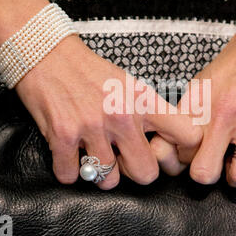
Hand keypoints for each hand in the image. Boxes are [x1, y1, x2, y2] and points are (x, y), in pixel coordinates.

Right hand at [15, 35, 201, 188]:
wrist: (49, 54)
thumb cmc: (90, 72)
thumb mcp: (130, 84)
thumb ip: (148, 112)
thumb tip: (163, 143)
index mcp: (144, 100)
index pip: (186, 135)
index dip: (182, 150)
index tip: (169, 152)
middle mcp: (122, 115)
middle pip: (146, 173)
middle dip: (135, 172)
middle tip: (124, 160)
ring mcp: (92, 127)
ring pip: (108, 181)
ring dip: (100, 173)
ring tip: (94, 154)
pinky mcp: (63, 135)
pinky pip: (71, 177)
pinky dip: (69, 171)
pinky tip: (70, 155)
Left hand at [153, 0, 235, 187]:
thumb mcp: (204, 81)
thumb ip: (191, 112)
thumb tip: (180, 144)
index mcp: (198, 102)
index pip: (173, 149)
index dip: (178, 160)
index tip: (189, 157)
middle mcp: (222, 113)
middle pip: (202, 173)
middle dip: (208, 175)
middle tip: (216, 164)